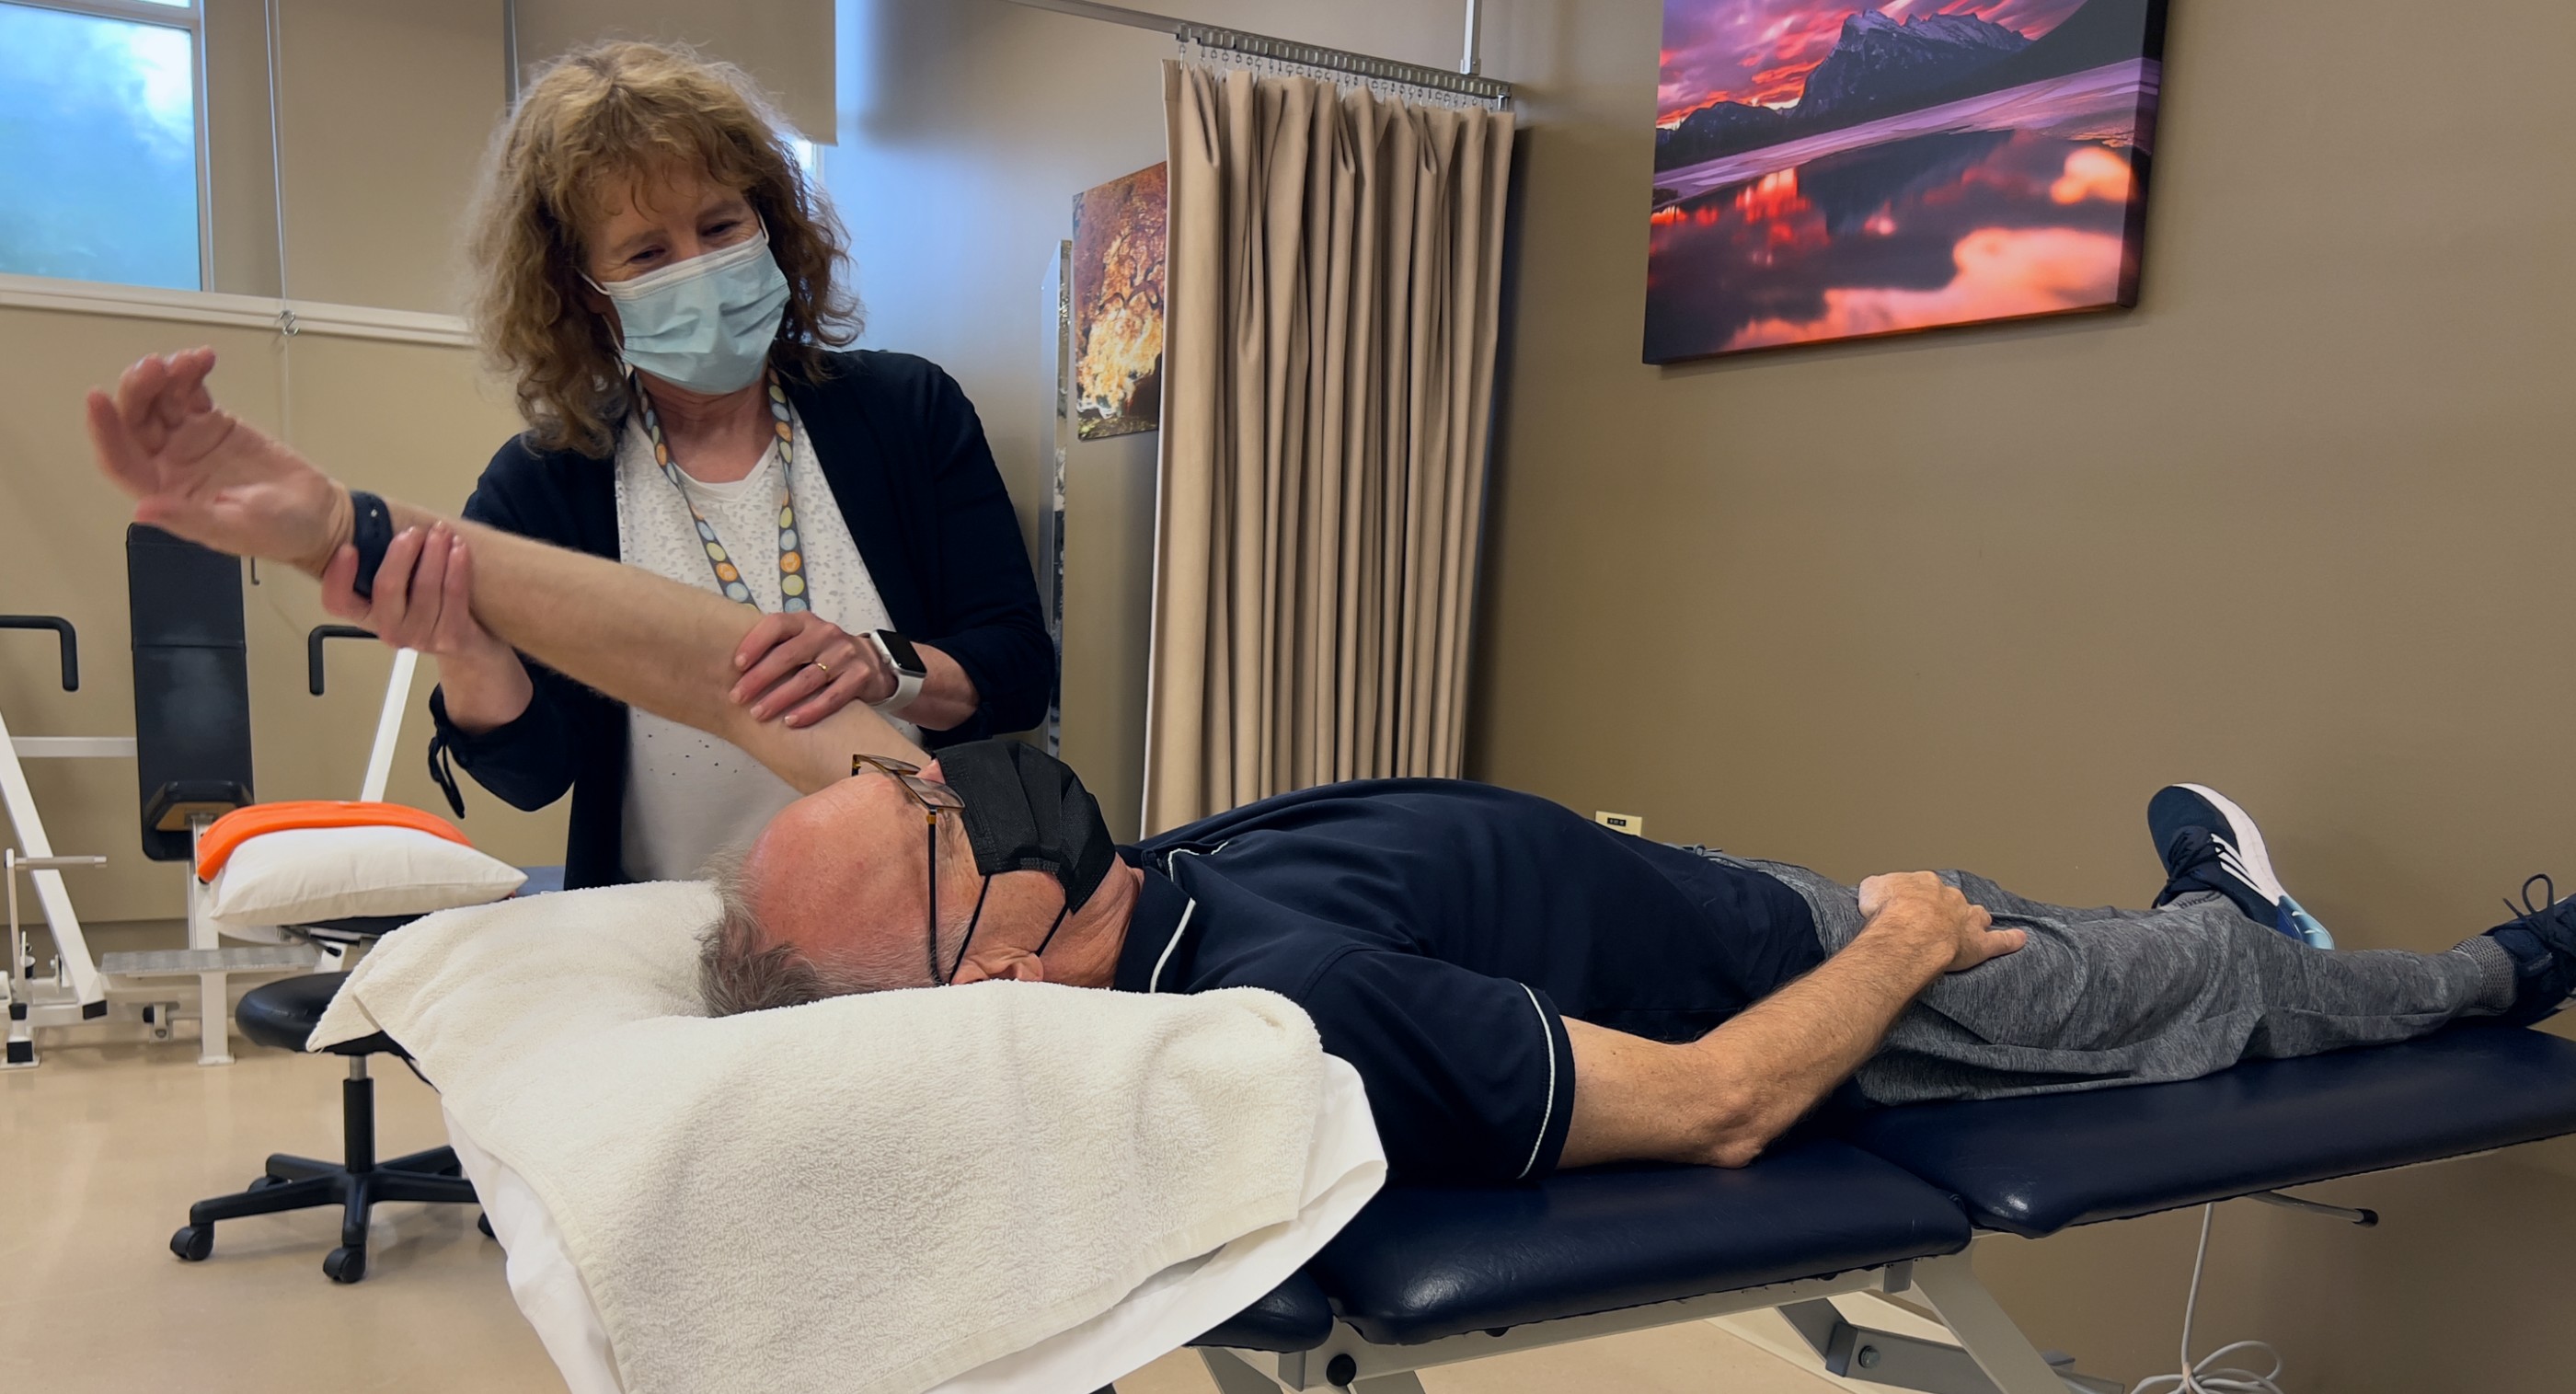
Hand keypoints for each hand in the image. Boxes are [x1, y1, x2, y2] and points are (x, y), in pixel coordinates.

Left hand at [84, 348, 349, 572]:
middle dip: (138, 390)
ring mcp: (188, 440)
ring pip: (160, 401)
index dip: (105, 431)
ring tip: (188, 360)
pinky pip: (192, 393)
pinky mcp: (212, 424)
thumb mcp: (235, 529)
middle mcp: (167, 464)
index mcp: (164, 493)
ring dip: (166, 376)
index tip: (98, 398)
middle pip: (136, 421)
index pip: (120, 459)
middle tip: (157, 366)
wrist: (318, 514)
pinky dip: (192, 373)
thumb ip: (190, 517)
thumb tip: (142, 508)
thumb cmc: (278, 532)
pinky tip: (203, 358)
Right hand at [319, 523, 533, 731]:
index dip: (338, 576)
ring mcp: (421, 637)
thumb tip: (377, 520)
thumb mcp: (401, 590)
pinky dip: (457, 567)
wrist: (470, 646)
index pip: (338, 602)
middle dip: (401, 553)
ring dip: (434, 553)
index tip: (349, 548)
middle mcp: (389, 630)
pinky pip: (454, 595)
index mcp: (368, 615)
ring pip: (425, 587)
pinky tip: (459, 548)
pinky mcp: (451, 637)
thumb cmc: (430, 606)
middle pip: (387, 587)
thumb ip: (386, 565)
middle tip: (413, 531)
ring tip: (441, 532)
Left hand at [728, 612, 891, 727]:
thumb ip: (776, 645)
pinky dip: (810, 710)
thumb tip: (730, 667)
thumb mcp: (802, 639)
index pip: (776, 624)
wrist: (872, 661)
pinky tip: (791, 721)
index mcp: (805, 622)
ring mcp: (845, 655)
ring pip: (808, 679)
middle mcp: (826, 634)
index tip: (736, 665)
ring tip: (758, 714)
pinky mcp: (860, 676)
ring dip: (780, 698)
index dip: (754, 643)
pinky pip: (832, 697)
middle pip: (788, 656)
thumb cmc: (823, 652)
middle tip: (737, 697)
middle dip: (759, 678)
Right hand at [1857, 871, 2025, 972]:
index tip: (1912, 907)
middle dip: (1949, 908)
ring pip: (1978, 916)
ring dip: (1978, 920)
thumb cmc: (1889, 912)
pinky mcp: (1980, 944)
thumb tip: (1877, 889)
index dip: (1918, 899)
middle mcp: (1950, 898)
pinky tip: (2020, 939)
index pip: (1925, 887)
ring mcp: (1967, 920)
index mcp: (1925, 883)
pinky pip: (2000, 941)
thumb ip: (1877, 887)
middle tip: (1938, 920)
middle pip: (1953, 900)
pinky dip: (2011, 940)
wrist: (1908, 932)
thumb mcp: (1871, 889)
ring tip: (1978, 924)